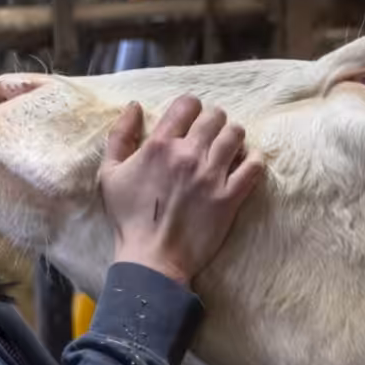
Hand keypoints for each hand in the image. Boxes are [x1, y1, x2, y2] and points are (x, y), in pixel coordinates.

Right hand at [99, 94, 264, 285]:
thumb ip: (120, 135)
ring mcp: (212, 176)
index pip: (187, 104)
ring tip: (228, 148)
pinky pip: (254, 166)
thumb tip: (134, 106)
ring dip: (233, 136)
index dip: (191, 107)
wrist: (151, 259)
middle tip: (209, 135)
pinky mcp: (230, 197)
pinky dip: (253, 159)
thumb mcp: (110, 173)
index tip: (190, 119)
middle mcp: (188, 155)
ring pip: (236, 134)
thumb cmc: (128, 218)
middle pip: (215, 116)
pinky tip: (246, 163)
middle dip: (213, 121)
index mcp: (160, 145)